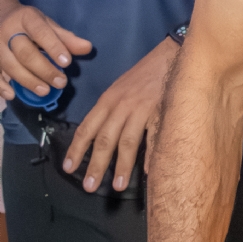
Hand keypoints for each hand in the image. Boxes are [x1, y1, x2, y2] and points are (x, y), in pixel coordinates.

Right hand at [0, 2, 91, 102]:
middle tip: (60, 82)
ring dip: (27, 80)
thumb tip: (87, 48)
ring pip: (9, 64)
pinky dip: (1, 86)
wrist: (0, 14)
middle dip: (43, 69)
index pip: (40, 32)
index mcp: (27, 18)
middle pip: (24, 52)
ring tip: (45, 91)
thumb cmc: (30, 23)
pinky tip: (13, 95)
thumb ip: (66, 38)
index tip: (67, 63)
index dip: (54, 47)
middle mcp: (8, 30)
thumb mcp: (48, 25)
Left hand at [63, 37, 178, 190]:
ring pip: (128, 141)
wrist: (173, 54)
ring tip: (119, 186)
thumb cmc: (146, 73)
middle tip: (89, 187)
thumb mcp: (121, 88)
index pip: (86, 128)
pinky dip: (150, 155)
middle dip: (96, 165)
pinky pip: (154, 137)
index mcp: (108, 100)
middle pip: (105, 139)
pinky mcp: (161, 110)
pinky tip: (147, 171)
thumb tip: (104, 138)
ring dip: (122, 166)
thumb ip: (112, 111)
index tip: (69, 169)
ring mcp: (141, 108)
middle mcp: (121, 105)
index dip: (77, 149)